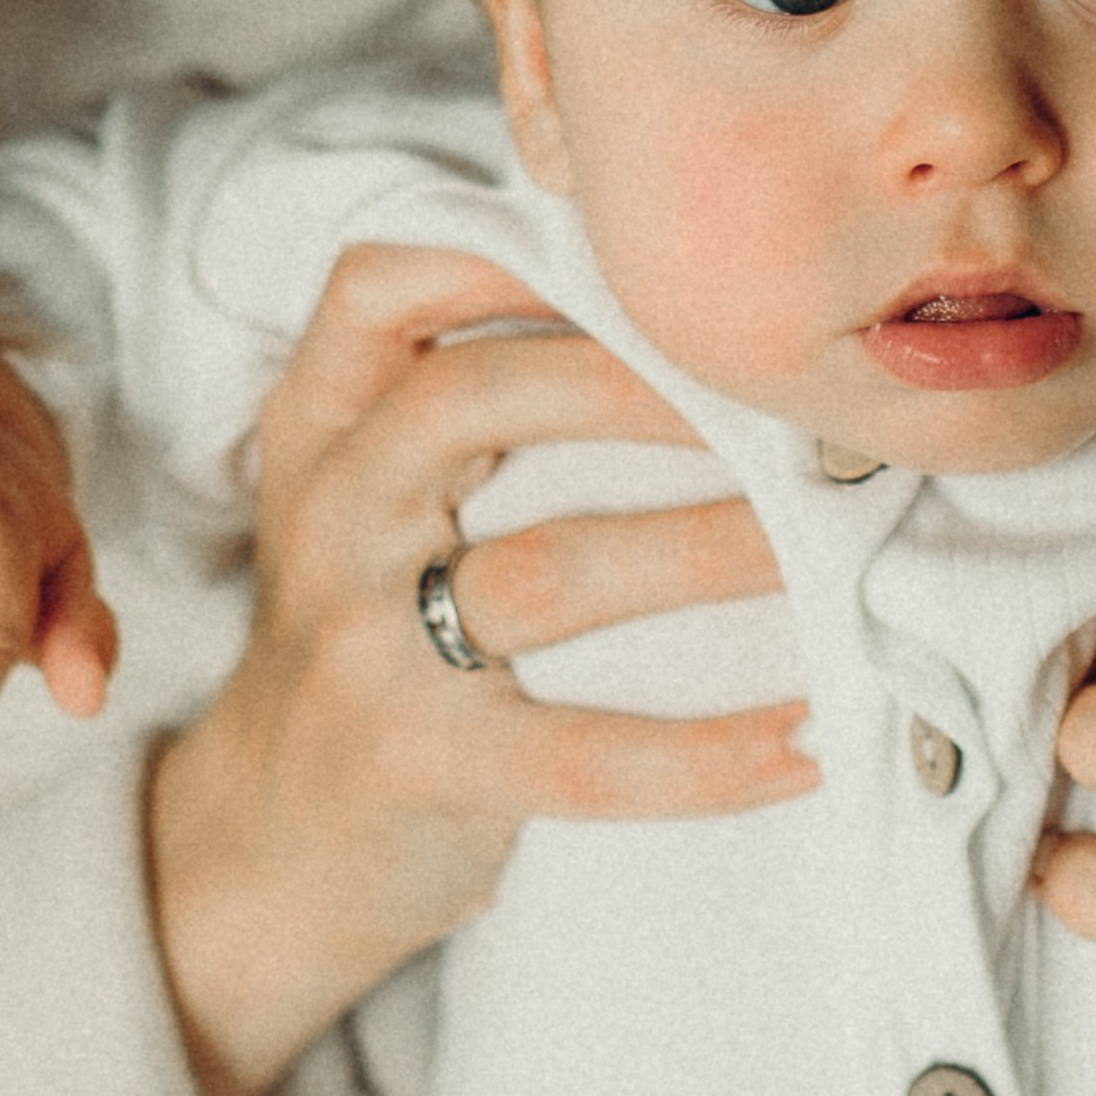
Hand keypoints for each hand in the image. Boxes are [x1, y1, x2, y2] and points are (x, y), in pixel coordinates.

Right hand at [148, 243, 811, 1095]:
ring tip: (832, 540)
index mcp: (322, 434)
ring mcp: (364, 646)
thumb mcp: (363, 501)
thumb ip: (449, 396)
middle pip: (471, 399)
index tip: (644, 250)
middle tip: (782, 393)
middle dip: (642, 382)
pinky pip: (580, 755)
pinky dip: (705, 755)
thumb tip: (669, 309)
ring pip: (549, 571)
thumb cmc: (366, 639)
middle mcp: (329, 520)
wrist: (263, 846)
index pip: (379, 289)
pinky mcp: (419, 765)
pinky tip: (803, 743)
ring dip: (710, 547)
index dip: (502, 250)